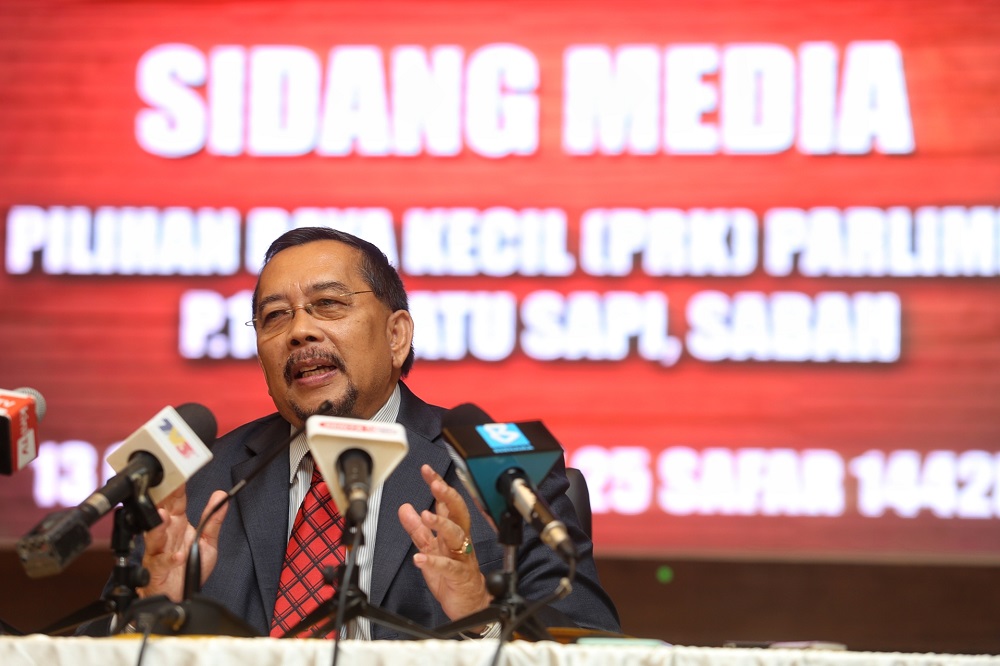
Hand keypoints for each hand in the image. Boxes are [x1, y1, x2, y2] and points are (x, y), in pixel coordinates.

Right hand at [137, 485, 228, 601]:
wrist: (179, 598)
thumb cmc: (189, 570)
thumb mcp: (207, 542)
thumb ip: (213, 520)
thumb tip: (221, 495)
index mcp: (177, 526)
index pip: (176, 501)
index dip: (177, 487)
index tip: (178, 471)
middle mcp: (166, 537)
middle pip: (161, 514)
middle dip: (161, 501)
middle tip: (164, 488)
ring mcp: (158, 553)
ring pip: (154, 537)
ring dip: (158, 527)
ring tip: (164, 518)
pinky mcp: (156, 572)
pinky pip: (160, 564)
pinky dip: (169, 560)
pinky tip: (178, 555)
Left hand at [398, 465, 491, 620]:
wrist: (469, 606)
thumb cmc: (452, 575)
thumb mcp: (430, 548)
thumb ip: (417, 529)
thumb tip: (405, 508)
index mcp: (453, 532)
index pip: (447, 503)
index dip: (438, 486)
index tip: (427, 471)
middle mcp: (459, 541)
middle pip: (458, 513)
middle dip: (447, 496)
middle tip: (435, 484)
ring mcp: (461, 557)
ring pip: (457, 535)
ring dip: (442, 524)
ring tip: (426, 516)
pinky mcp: (459, 575)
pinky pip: (448, 567)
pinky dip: (434, 562)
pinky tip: (420, 558)